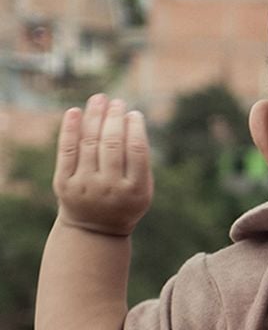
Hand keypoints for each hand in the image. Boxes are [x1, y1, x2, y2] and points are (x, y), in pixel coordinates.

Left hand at [52, 93, 152, 236]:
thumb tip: (130, 119)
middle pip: (111, 144)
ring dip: (94, 117)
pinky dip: (70, 130)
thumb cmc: (124, 201)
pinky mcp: (64, 184)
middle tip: (116, 102)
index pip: (135, 150)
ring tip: (99, 99)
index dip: (134, 127)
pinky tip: (74, 112)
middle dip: (114, 118)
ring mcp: (85, 186)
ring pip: (89, 143)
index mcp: (134, 190)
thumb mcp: (142, 189)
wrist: (94, 230)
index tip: (133, 113)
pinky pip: (67, 151)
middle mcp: (109, 188)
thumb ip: (140, 161)